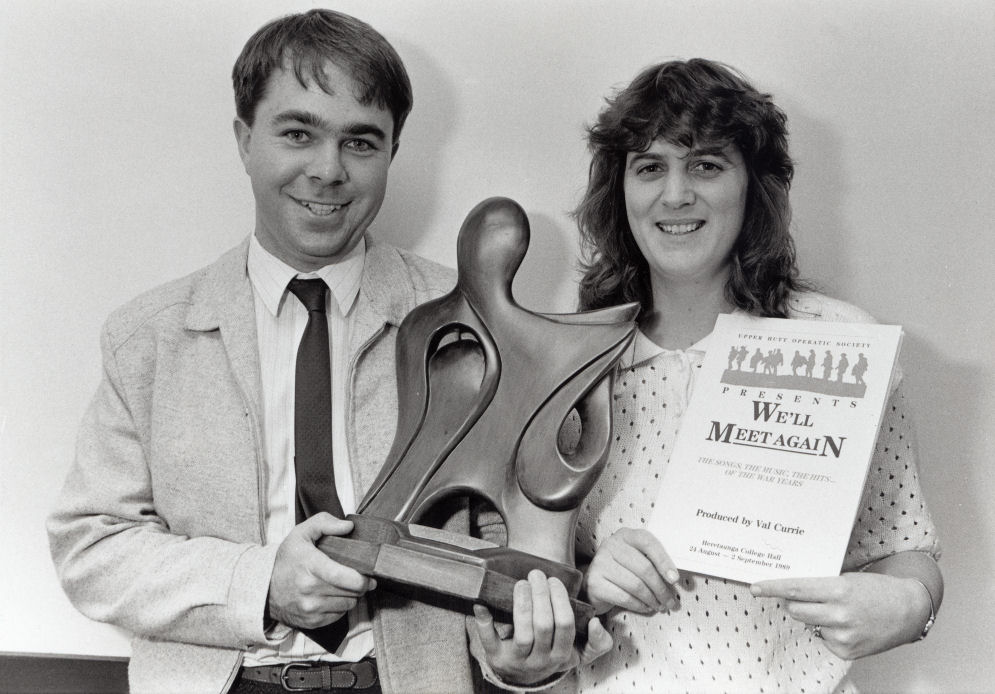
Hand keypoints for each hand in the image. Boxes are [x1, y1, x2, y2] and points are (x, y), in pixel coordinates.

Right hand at [267, 513, 375, 629]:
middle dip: (359, 585)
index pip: (345, 577)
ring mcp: (310, 608)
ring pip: (348, 605)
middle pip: (351, 592)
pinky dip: (340, 607)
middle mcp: (310, 590)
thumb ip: (325, 523)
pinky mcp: (311, 622)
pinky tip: (332, 596)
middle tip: (358, 578)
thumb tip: (348, 527)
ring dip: (351, 596)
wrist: (264, 588)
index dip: (363, 579)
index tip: (370, 575)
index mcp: (311, 566)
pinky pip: (338, 616)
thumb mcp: (301, 533)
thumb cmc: (287, 560)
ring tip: (343, 586)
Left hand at [467, 570, 612, 685]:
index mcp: (562, 655)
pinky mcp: (496, 658)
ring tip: (521, 583)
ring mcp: (517, 660)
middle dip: (540, 596)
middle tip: (536, 574)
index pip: (564, 625)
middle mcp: (540, 660)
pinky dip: (483, 621)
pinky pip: (489, 641)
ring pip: (522, 633)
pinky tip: (481, 604)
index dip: (560, 600)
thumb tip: (595, 622)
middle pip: (543, 626)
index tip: (554, 580)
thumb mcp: (578, 652)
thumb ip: (597, 641)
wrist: (525, 675)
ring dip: (521, 605)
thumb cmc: (552, 653)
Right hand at [582, 528, 680, 614]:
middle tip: (670, 601)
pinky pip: (624, 597)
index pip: (647, 542)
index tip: (674, 579)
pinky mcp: (594, 583)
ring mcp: (600, 563)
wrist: (595, 585)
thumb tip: (673, 578)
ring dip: (652, 599)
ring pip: (635, 585)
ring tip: (660, 606)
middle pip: (644, 567)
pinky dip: (639, 605)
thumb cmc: (622, 571)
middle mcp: (610, 545)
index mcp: (625, 535)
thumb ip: (652, 561)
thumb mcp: (636, 558)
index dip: (663, 561)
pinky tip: (646, 608)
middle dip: (661, 588)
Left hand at [751, 572, 932, 659]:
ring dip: (813, 616)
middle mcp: (839, 614)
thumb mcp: (847, 578)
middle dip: (792, 602)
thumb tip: (790, 588)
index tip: (755, 588)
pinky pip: (822, 638)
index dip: (772, 588)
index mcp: (838, 590)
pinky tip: (846, 625)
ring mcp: (843, 636)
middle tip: (804, 597)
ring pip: (808, 623)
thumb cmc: (876, 590)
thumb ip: (820, 584)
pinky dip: (827, 630)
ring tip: (836, 611)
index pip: (795, 589)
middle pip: (795, 609)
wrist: (908, 610)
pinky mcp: (846, 651)